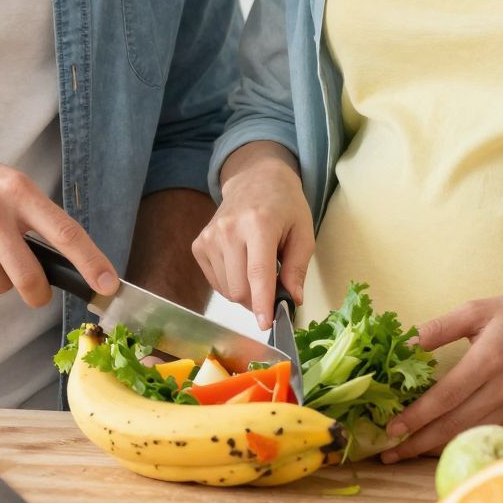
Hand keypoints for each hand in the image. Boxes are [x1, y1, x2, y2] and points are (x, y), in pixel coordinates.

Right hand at [194, 143, 312, 328]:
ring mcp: (210, 237)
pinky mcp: (199, 244)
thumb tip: (292, 300)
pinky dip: (231, 284)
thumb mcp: (304, 232)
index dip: (262, 303)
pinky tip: (242, 266)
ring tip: (258, 270)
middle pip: (240, 288)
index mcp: (259, 224)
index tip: (266, 324)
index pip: (258, 273)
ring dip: (245, 292)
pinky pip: (215, 282)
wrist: (255, 178)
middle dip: (258, 300)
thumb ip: (298, 267)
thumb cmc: (284, 206)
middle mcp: (229, 230)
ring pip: (227, 290)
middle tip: (274, 290)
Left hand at [379, 288, 502, 462]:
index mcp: (488, 360)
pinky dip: (460, 441)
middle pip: (454, 425)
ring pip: (468, 435)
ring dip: (435, 447)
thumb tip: (404, 343)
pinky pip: (485, 432)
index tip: (391, 429)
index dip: (417, 416)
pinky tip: (439, 443)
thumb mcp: (478, 309)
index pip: (446, 397)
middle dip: (418, 443)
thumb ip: (440, 328)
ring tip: (406, 453)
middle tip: (388, 453)